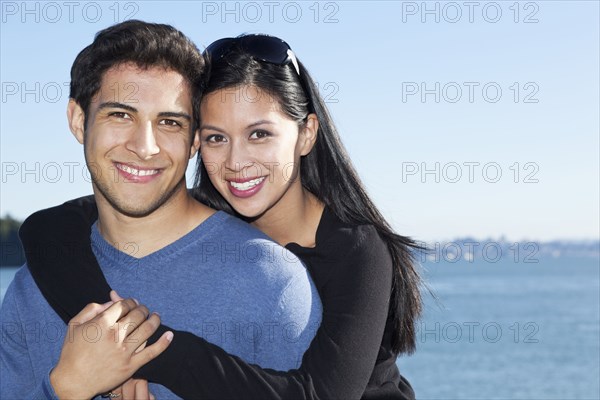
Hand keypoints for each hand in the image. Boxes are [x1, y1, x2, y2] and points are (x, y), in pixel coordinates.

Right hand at [50, 299, 172, 398]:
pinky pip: (152, 352)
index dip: (130, 301)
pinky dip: (163, 343)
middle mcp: (115, 335)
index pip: (124, 304)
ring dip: (154, 320)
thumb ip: (92, 309)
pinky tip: (170, 335)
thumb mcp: (75, 325)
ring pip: (148, 329)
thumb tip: (112, 301)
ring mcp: (125, 351)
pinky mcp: (131, 366)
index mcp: (102, 324)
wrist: (73, 382)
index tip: (131, 303)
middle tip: (144, 310)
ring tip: (156, 317)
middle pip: (138, 315)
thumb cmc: (72, 352)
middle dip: (143, 309)